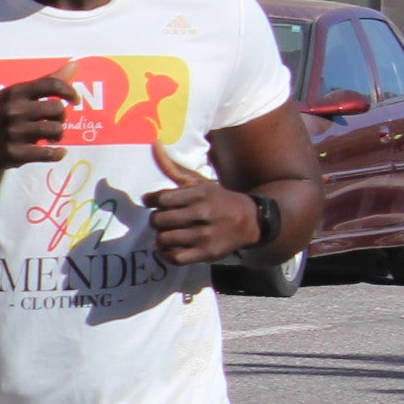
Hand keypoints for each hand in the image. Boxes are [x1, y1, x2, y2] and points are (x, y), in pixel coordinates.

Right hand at [0, 71, 78, 171]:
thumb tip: (75, 65)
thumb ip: (44, 82)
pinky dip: (57, 154)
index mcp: (15, 93)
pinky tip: (57, 152)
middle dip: (61, 117)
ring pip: (55, 130)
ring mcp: (14, 133)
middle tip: (54, 123)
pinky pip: (47, 153)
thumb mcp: (14, 95)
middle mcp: (14, 111)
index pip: (51, 85)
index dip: (69, 92)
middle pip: (57, 109)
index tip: (74, 101)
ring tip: (51, 138)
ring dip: (59, 135)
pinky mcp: (14, 154)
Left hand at [144, 142, 257, 266]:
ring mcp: (205, 235)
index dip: (152, 201)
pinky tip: (169, 247)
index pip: (161, 199)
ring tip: (167, 233)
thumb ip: (175, 170)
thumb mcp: (201, 183)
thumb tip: (154, 145)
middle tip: (162, 219)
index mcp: (200, 194)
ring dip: (161, 237)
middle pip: (159, 220)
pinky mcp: (207, 253)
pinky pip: (174, 257)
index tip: (153, 203)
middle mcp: (203, 213)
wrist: (251, 221)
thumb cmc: (218, 200)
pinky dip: (166, 254)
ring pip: (164, 239)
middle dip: (156, 220)